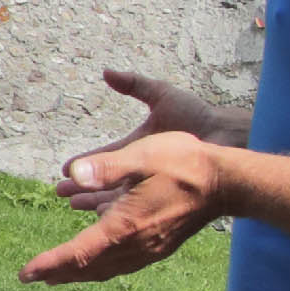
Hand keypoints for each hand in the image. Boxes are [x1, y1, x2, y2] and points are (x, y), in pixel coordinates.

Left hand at [27, 129, 224, 283]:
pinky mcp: (160, 245)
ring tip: (56, 273)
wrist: (227, 182)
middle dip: (58, 272)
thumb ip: (107, 167)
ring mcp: (150, 249)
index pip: (78, 253)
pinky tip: (96, 256)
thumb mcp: (143, 156)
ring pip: (106, 267)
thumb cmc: (185, 163)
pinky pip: (123, 262)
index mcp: (125, 226)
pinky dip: (101, 263)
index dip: (49, 263)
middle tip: (32, 277)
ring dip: (79, 271)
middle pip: (89, 267)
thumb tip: (73, 173)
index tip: (25, 273)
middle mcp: (136, 245)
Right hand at [55, 68, 235, 204]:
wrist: (227, 137)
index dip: (85, 162)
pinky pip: (135, 208)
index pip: (104, 156)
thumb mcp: (162, 96)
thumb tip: (106, 72)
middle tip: (62, 193)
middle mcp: (142, 166)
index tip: (64, 170)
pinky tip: (106, 219)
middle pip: (105, 179)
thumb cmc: (198, 115)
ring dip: (96, 201)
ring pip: (117, 196)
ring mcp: (153, 182)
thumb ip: (135, 84)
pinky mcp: (164, 196)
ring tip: (78, 206)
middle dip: (83, 185)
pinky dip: (119, 213)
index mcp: (137, 146)